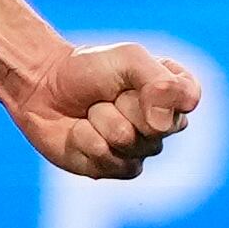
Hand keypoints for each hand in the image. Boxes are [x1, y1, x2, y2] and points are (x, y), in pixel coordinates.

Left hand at [15, 39, 198, 181]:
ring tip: (91, 111)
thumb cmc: (87, 69)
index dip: (156, 90)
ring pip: (128, 142)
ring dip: (100, 121)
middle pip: (156, 126)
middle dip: (121, 105)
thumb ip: (159, 83)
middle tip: (106, 95)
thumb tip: (162, 126)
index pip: (186, 99)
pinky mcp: (116, 168)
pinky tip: (80, 131)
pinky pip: (109, 161)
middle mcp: (164, 124)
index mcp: (174, 93)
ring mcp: (141, 149)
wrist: (42, 87)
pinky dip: (86, 141)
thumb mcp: (128, 59)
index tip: (129, 79)